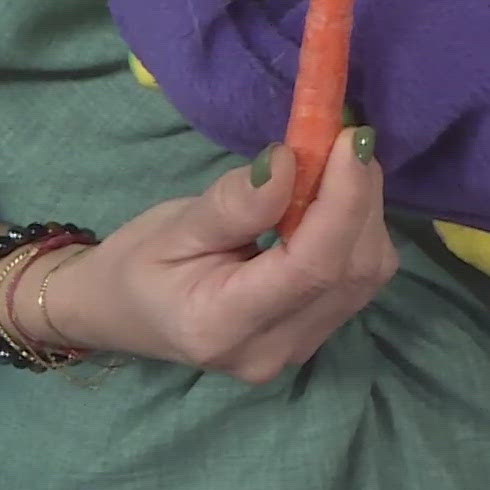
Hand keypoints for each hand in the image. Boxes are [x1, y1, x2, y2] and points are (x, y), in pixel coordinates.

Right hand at [20, 127, 396, 384]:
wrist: (123, 313)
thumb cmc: (138, 265)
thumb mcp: (173, 226)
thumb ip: (234, 203)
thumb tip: (290, 163)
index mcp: (222, 325)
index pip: (312, 267)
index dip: (345, 200)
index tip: (353, 139)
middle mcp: (271, 350)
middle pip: (351, 271)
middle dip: (360, 197)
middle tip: (344, 140)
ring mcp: (298, 350)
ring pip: (367, 275)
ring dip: (364, 211)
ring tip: (334, 168)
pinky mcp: (316, 337)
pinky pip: (359, 280)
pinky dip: (358, 232)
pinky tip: (332, 202)